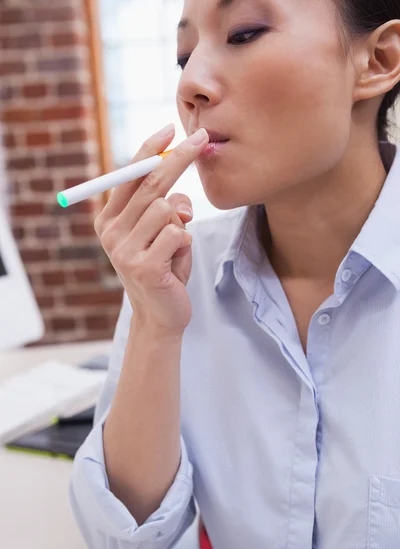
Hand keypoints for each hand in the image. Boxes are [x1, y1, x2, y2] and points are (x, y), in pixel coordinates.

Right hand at [94, 124, 208, 336]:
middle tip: (202, 138)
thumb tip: (179, 200)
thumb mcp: (162, 233)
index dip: (149, 149)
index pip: (128, 175)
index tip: (169, 129)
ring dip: (182, 224)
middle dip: (179, 158)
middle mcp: (110, 232)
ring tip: (175, 249)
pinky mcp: (143, 266)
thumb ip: (167, 208)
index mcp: (108, 220)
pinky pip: (178, 234)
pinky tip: (175, 263)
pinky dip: (185, 244)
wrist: (161, 315)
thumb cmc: (164, 268)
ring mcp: (124, 250)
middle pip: (149, 183)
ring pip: (168, 209)